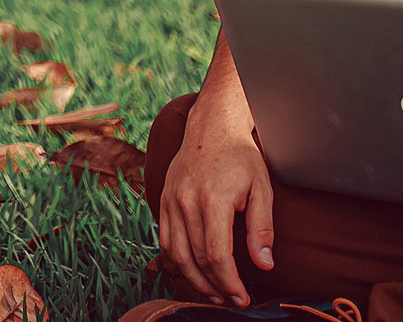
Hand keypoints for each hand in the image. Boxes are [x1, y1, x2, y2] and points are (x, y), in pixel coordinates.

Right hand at [157, 123, 274, 306]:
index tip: (243, 297)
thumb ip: (262, 229)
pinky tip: (193, 269)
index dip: (229, 282)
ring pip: (176, 252)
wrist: (210, 129)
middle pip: (195, 258)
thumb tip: (264, 265)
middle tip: (233, 300)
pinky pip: (165, 237)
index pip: (216, 255)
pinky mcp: (163, 199)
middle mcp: (185, 202)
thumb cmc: (240, 158)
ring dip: (194, 278)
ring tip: (213, 293)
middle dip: (216, 286)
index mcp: (212, 200)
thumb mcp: (262, 190)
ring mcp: (170, 200)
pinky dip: (177, 259)